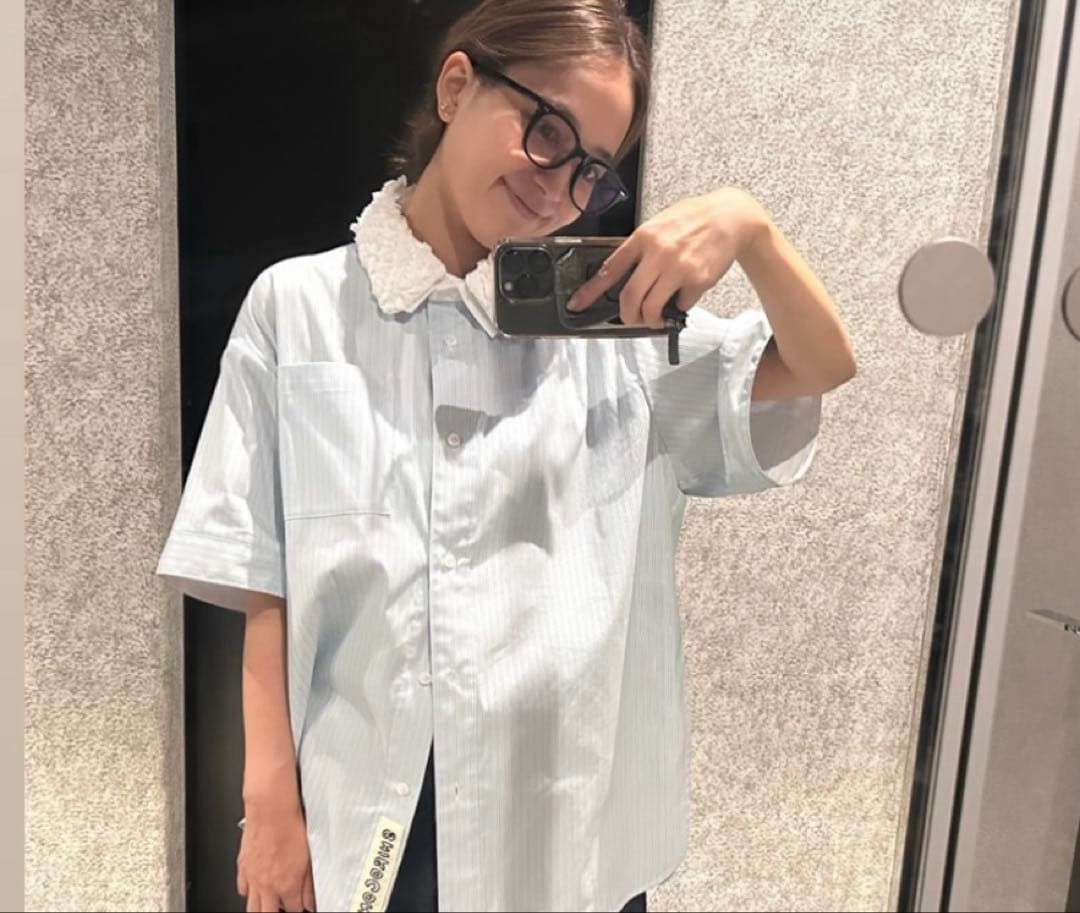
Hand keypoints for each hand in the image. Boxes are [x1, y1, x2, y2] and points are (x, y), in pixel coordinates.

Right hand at [236, 797, 316, 911]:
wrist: (270, 810)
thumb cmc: (290, 827)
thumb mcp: (308, 858)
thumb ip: (308, 885)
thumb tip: (310, 900)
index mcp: (287, 885)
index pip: (293, 910)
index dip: (298, 910)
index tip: (300, 907)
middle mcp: (267, 885)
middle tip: (283, 908)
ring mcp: (252, 878)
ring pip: (252, 907)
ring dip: (262, 908)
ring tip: (270, 904)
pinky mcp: (242, 867)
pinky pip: (242, 889)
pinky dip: (249, 893)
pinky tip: (256, 889)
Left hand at [565, 188, 767, 327]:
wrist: (731, 217)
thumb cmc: (694, 220)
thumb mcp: (659, 225)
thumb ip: (641, 249)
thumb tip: (624, 277)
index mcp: (643, 237)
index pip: (609, 269)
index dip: (590, 291)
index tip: (577, 304)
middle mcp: (658, 253)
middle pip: (630, 297)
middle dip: (627, 316)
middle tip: (631, 320)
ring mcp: (678, 268)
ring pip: (651, 307)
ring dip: (650, 320)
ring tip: (655, 318)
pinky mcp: (697, 280)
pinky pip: (681, 305)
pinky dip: (679, 307)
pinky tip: (683, 296)